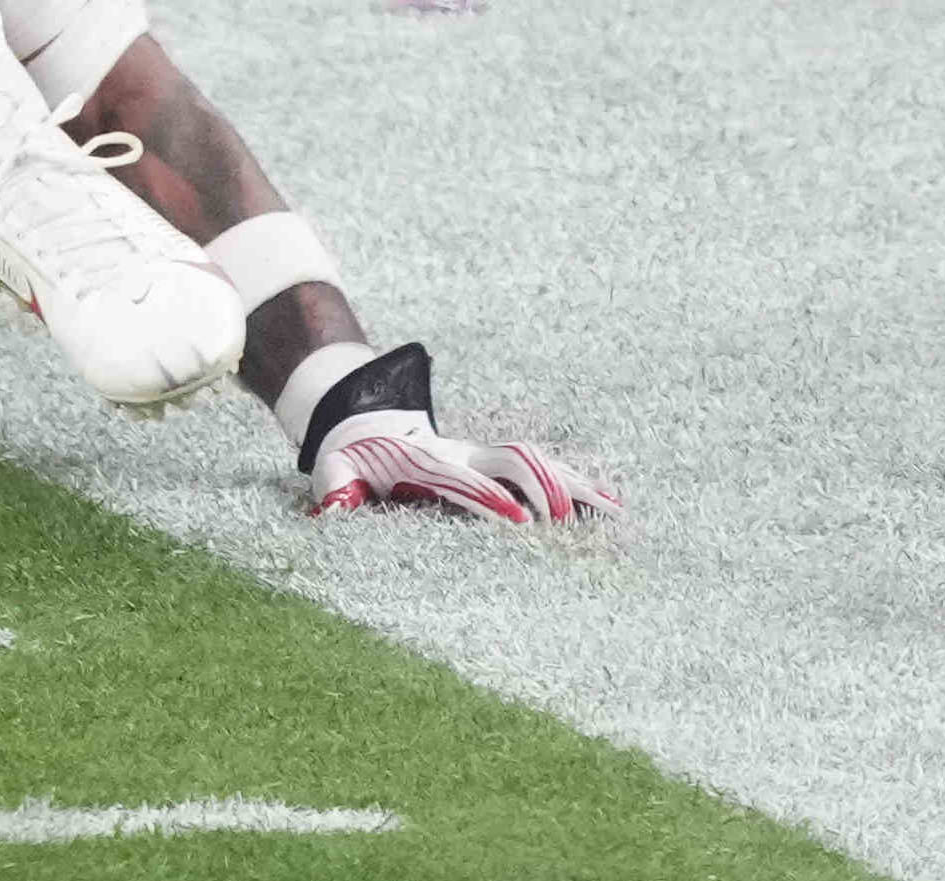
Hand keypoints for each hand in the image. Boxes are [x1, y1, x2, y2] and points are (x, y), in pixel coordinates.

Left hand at [307, 393, 604, 529]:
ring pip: (537, 462)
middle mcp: (465, 455)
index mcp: (427, 462)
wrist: (365, 418)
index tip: (521, 525)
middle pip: (513, 460)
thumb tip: (329, 516)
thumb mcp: (332, 470)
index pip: (464, 480)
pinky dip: (578, 485)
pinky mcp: (498, 463)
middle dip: (542, 487)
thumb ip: (335, 491)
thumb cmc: (349, 458)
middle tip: (569, 523)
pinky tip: (613, 506)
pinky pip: (545, 469)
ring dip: (573, 485)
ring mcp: (485, 456)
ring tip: (615, 514)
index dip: (491, 500)